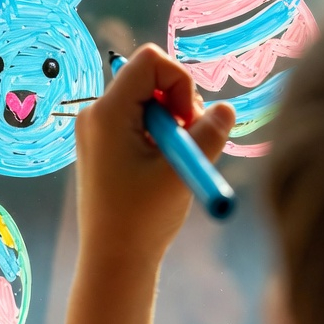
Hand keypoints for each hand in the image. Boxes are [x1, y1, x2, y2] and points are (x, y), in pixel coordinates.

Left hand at [54, 47, 232, 323]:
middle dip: (177, 103)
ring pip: (146, 98)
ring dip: (171, 121)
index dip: (180, 81)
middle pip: (148, 77)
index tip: (188, 120)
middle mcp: (96, 112)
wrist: (112, 263)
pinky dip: (158, 133)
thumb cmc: (143, 219)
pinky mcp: (102, 142)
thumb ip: (208, 135)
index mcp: (108, 111)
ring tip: (174, 160)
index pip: (150, 60)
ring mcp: (97, 127)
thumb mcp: (181, 171)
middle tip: (187, 142)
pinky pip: (137, 117)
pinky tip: (160, 167)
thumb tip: (226, 108)